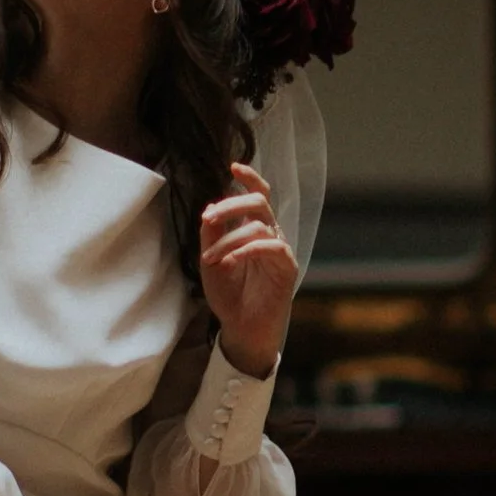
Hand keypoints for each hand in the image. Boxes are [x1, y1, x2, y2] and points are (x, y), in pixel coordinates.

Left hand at [198, 161, 297, 379]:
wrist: (242, 328)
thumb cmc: (229, 294)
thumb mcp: (210, 261)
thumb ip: (211, 235)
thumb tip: (211, 208)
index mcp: (253, 228)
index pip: (257, 195)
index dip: (249, 178)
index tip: (233, 167)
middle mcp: (269, 234)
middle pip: (259, 202)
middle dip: (232, 205)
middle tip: (209, 218)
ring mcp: (280, 249)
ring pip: (258, 226)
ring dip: (229, 240)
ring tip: (209, 259)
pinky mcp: (287, 267)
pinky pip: (271, 247)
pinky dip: (247, 250)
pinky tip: (229, 262)